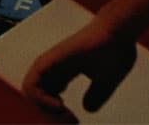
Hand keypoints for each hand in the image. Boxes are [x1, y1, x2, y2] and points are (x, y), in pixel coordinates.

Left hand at [22, 20, 136, 115]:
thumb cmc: (116, 50)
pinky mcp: (49, 60)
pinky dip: (39, 99)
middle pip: (39, 98)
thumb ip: (96, 95)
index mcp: (65, 71)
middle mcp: (54, 68)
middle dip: (52, 116)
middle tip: (71, 121)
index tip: (75, 121)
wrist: (118, 32)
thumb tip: (87, 109)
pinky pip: (31, 84)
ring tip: (63, 113)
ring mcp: (50, 63)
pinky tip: (59, 105)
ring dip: (45, 110)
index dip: (58, 114)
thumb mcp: (106, 82)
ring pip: (31, 92)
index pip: (49, 97)